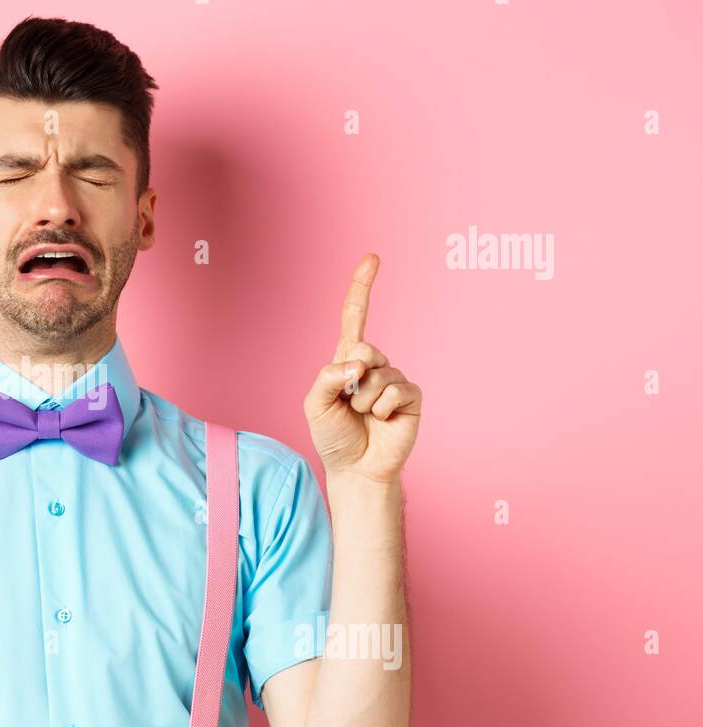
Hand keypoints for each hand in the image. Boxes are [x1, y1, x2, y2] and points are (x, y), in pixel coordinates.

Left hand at [304, 253, 420, 483]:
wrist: (355, 468)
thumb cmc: (333, 435)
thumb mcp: (315, 405)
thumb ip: (327, 378)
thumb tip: (357, 363)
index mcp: (347, 360)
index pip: (356, 317)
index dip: (363, 287)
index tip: (372, 258)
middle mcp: (373, 365)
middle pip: (365, 350)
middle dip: (352, 379)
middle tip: (349, 404)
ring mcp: (394, 378)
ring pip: (378, 376)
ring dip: (363, 402)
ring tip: (363, 418)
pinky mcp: (411, 396)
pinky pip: (396, 391)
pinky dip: (382, 409)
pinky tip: (381, 421)